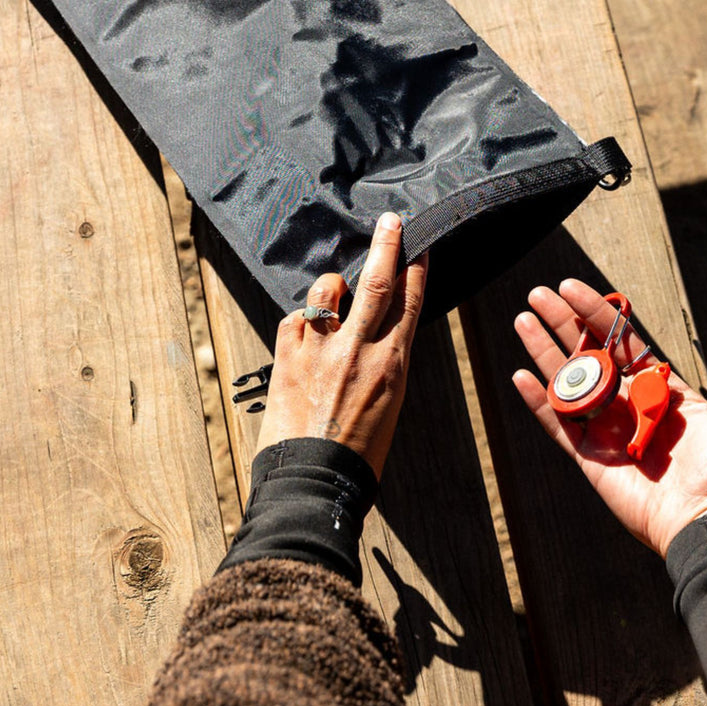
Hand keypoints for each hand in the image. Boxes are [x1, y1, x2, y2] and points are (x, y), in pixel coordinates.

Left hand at [256, 213, 427, 476]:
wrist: (314, 484)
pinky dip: (303, 318)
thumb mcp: (389, 406)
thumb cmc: (358, 456)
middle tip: (391, 221)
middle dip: (386, 246)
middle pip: (376, 283)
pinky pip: (295, 319)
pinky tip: (306, 329)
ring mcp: (320, 351)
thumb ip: (384, 364)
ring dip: (333, 283)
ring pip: (328, 292)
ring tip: (335, 287)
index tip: (420, 247)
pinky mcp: (287, 358)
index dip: (416, 270)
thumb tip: (378, 336)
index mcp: (392, 366)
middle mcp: (359, 351)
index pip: (409, 304)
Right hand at [513, 279, 706, 556]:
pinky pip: (556, 423)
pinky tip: (520, 375)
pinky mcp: (588, 456)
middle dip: (561, 322)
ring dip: (542, 351)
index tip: (571, 286)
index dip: (595, 312)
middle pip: (586, 352)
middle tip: (537, 294)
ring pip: (567, 381)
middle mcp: (627, 403)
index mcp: (658, 387)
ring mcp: (605, 428)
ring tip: (521, 320)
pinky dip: (537, 400)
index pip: (620, 340)